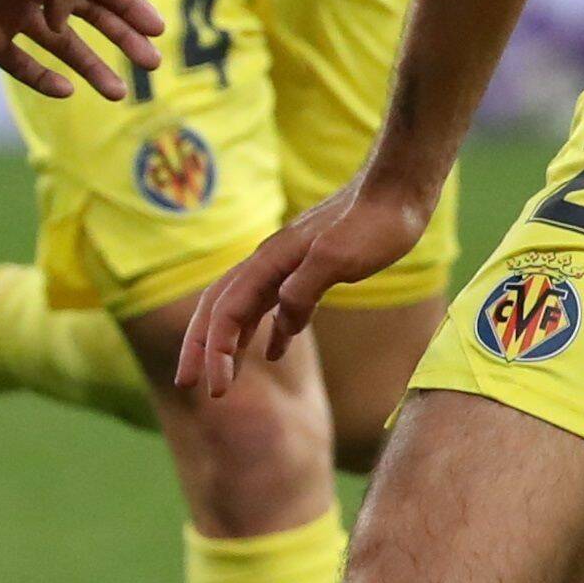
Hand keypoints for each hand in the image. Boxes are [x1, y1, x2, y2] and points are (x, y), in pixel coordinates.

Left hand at [0, 0, 163, 100]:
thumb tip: (67, 25)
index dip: (131, 5)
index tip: (157, 30)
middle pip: (90, 15)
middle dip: (122, 39)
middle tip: (151, 63)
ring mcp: (13, 14)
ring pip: (62, 45)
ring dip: (92, 66)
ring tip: (119, 92)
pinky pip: (23, 64)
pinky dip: (44, 78)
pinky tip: (67, 91)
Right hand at [177, 169, 441, 398]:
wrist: (398, 191)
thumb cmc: (374, 223)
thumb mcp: (338, 258)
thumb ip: (304, 289)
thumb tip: (283, 321)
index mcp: (269, 262)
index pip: (226, 313)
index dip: (215, 352)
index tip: (217, 391)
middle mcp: (268, 263)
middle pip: (219, 308)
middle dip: (199, 346)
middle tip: (186, 384)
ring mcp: (286, 266)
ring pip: (243, 307)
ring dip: (227, 342)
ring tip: (221, 377)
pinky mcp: (308, 269)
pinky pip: (274, 305)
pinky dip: (267, 332)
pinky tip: (273, 352)